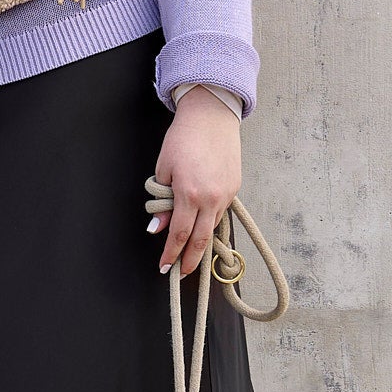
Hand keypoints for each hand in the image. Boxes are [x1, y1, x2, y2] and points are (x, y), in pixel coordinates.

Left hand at [150, 87, 241, 276]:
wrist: (211, 117)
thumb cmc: (183, 138)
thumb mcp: (164, 168)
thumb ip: (161, 202)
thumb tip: (157, 227)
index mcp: (189, 193)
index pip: (179, 234)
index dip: (171, 254)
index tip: (165, 268)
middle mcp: (210, 198)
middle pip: (201, 239)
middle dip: (190, 260)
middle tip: (181, 275)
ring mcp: (225, 194)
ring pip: (212, 227)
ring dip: (201, 244)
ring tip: (191, 256)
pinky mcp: (234, 188)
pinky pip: (220, 212)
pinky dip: (210, 223)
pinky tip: (202, 228)